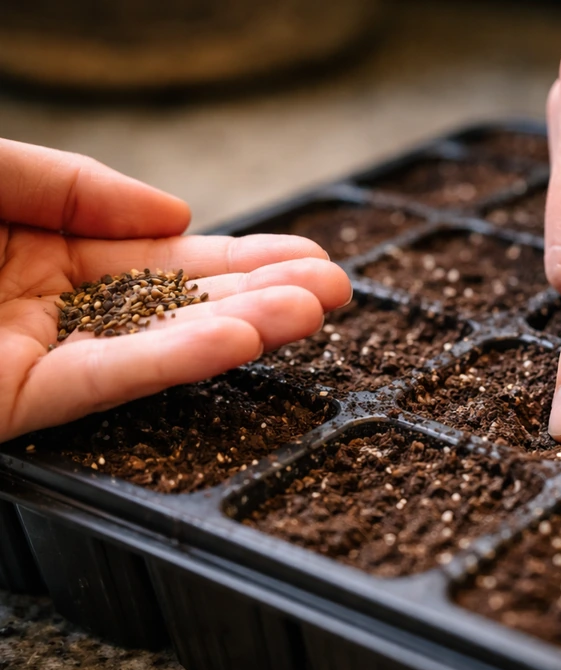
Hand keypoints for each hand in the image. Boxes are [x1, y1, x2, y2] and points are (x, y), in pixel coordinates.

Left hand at [0, 139, 350, 441]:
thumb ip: (73, 183)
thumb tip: (179, 214)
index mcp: (46, 251)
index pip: (166, 260)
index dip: (241, 259)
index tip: (308, 257)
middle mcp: (55, 309)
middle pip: (180, 306)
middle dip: (262, 296)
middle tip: (335, 290)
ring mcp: (38, 358)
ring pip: (157, 348)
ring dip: (239, 330)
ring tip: (310, 312)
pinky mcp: (14, 401)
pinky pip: (104, 381)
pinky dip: (172, 362)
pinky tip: (234, 342)